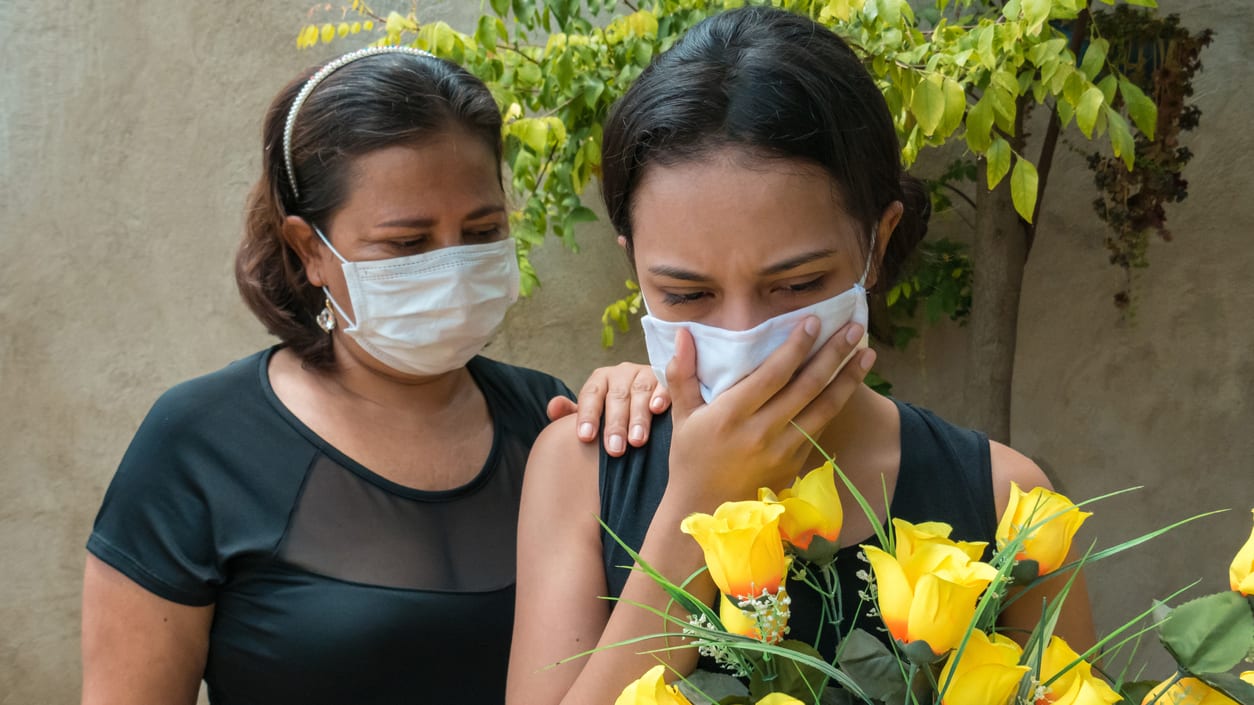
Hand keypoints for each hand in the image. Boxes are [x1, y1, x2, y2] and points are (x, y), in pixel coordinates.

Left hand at [546, 363, 671, 456]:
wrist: (646, 400)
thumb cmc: (613, 414)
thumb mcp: (592, 414)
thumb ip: (571, 414)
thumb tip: (553, 408)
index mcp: (600, 380)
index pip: (590, 395)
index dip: (587, 416)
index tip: (585, 437)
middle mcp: (622, 373)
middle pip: (616, 396)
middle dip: (615, 424)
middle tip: (614, 449)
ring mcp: (645, 374)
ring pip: (640, 392)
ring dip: (638, 416)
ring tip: (636, 440)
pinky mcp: (667, 379)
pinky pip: (665, 385)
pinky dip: (662, 395)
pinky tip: (658, 409)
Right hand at [664, 317, 872, 507]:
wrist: (706, 509)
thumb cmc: (691, 457)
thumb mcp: (681, 415)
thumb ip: (681, 373)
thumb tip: (683, 333)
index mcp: (732, 415)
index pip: (773, 374)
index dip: (797, 346)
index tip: (814, 321)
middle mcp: (762, 431)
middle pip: (807, 386)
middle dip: (834, 354)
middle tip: (854, 328)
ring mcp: (783, 450)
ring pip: (824, 408)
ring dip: (849, 378)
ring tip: (868, 353)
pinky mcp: (795, 463)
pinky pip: (820, 428)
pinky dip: (838, 404)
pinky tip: (850, 384)